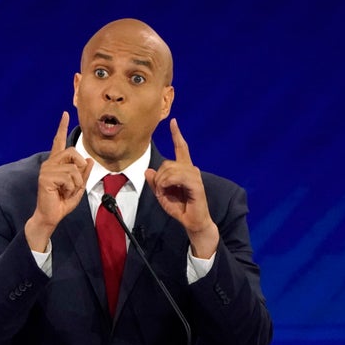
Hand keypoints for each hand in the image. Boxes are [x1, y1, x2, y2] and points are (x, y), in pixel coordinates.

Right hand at [25, 112, 93, 250]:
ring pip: (73, 167)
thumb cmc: (62, 202)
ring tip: (67, 191)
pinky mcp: (46, 177)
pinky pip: (69, 177)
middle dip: (80, 166)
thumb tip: (90, 159)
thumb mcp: (79, 187)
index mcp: (57, 163)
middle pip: (72, 152)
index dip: (62, 127)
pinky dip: (71, 187)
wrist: (51, 216)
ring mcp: (46, 169)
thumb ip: (84, 174)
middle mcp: (50, 163)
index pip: (59, 141)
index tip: (65, 114)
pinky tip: (63, 193)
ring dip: (76, 183)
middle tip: (76, 182)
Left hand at [145, 118, 217, 257]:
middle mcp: (191, 170)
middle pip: (167, 163)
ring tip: (164, 193)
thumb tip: (148, 171)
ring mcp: (195, 176)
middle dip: (159, 177)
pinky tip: (167, 191)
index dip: (177, 135)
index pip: (181, 148)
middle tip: (161, 191)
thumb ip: (155, 183)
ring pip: (170, 169)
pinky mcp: (196, 184)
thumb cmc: (180, 208)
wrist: (193, 222)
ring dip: (162, 182)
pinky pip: (176, 177)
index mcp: (184, 170)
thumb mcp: (162, 195)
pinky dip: (167, 184)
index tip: (173, 122)